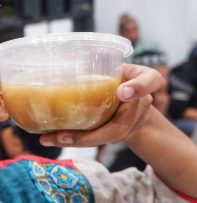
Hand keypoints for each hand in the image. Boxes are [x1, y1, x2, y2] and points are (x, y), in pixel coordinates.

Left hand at [40, 64, 162, 147]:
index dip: (138, 88)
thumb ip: (96, 64)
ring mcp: (138, 119)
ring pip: (111, 137)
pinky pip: (104, 140)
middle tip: (62, 135)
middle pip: (122, 124)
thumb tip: (62, 61)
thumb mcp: (108, 65)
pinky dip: (80, 140)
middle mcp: (144, 100)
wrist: (128, 92)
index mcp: (142, 76)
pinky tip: (58, 139)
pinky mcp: (127, 131)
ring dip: (80, 141)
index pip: (150, 81)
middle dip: (91, 135)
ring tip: (53, 138)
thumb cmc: (112, 74)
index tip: (122, 92)